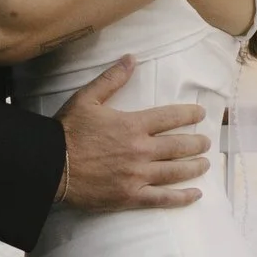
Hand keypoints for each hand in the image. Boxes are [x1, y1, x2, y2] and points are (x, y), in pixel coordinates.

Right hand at [56, 57, 210, 211]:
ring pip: (176, 172)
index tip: (201, 113)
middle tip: (206, 142)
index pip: (170, 117)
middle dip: (197, 143)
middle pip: (179, 146)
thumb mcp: (87, 98)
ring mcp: (137, 175)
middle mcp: (141, 150)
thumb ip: (112, 78)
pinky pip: (162, 198)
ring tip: (205, 164)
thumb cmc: (67, 130)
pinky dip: (181, 197)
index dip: (189, 114)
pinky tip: (195, 194)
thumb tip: (132, 58)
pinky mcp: (130, 196)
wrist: (50, 165)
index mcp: (133, 125)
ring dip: (194, 167)